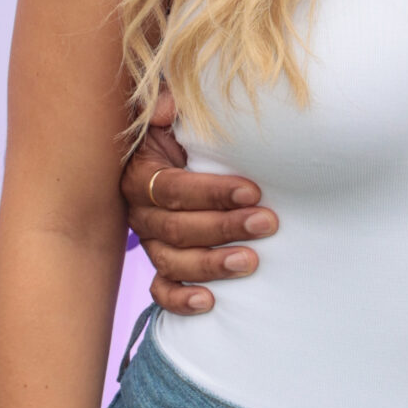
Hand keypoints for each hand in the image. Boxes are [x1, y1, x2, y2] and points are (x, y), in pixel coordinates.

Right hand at [119, 89, 276, 315]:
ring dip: (211, 265)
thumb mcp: (174, 111)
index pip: (171, 188)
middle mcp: (141, 212)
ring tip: (251, 262)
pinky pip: (161, 289)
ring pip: (172, 262)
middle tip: (266, 223)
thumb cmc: (187, 132)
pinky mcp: (162, 264)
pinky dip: (180, 300)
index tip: (251, 190)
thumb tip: (164, 108)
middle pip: (176, 228)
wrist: (185, 153)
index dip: (211, 193)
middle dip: (224, 227)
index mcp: (141, 174)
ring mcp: (151, 241)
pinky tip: (209, 303)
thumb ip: (166, 103)